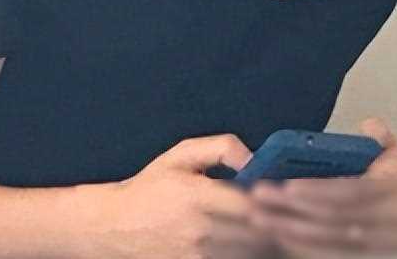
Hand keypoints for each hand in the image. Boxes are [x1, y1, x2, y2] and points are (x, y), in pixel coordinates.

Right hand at [100, 134, 274, 258]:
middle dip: (272, 222)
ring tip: (268, 228)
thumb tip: (253, 158)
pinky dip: (245, 253)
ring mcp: (197, 256)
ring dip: (263, 242)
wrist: (115, 226)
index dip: (271, 201)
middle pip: (256, 233)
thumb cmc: (151, 188)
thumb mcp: (180, 155)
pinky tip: (246, 242)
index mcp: (196, 196)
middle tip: (281, 213)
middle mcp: (198, 230)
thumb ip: (221, 148)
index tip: (279, 195)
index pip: (249, 203)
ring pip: (248, 252)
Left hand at [247, 119, 396, 255]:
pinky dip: (310, 250)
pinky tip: (283, 241)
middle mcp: (392, 223)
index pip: (354, 193)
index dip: (320, 193)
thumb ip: (383, 139)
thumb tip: (369, 127)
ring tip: (261, 221)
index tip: (288, 187)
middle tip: (258, 201)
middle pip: (336, 222)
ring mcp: (385, 244)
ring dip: (294, 234)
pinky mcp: (378, 255)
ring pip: (333, 244)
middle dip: (293, 214)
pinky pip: (339, 256)